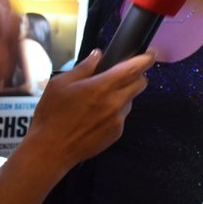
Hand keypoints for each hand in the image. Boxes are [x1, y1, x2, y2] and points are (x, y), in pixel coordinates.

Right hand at [24, 49, 151, 171]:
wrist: (51, 150)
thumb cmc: (52, 114)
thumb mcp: (60, 84)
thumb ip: (83, 68)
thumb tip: (97, 55)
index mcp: (103, 86)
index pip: (135, 68)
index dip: (146, 58)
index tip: (151, 53)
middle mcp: (116, 102)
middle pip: (141, 83)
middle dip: (136, 76)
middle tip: (122, 75)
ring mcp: (118, 119)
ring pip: (130, 100)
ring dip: (123, 95)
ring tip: (100, 100)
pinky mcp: (117, 133)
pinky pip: (122, 116)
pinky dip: (115, 112)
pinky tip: (96, 116)